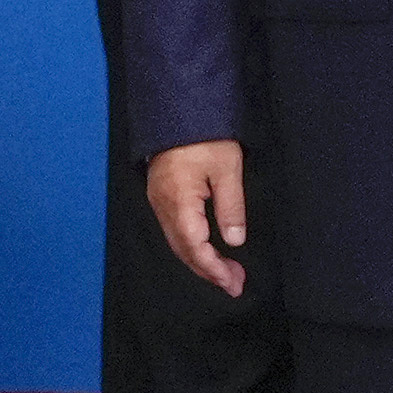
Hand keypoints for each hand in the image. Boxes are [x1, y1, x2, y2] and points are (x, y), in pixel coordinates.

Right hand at [147, 137, 249, 296]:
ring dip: (200, 260)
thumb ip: (230, 207)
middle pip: (183, 250)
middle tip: (235, 284)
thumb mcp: (227, 169)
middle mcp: (162, 205)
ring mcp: (158, 200)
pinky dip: (191, 245)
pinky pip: (174, 230)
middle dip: (209, 271)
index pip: (195, 247)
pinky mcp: (161, 194)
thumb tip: (234, 240)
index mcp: (178, 201)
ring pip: (177, 242)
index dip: (214, 268)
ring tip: (226, 272)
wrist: (178, 108)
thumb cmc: (204, 135)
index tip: (233, 282)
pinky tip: (207, 250)